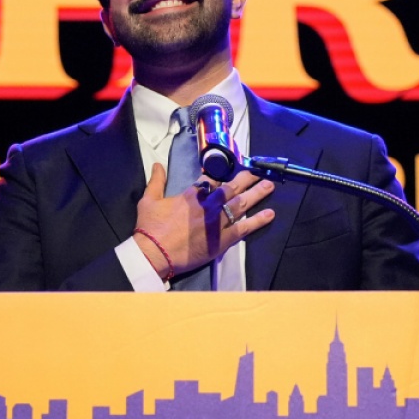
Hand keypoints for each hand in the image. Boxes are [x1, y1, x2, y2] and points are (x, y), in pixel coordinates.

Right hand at [132, 164, 275, 276]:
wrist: (154, 253)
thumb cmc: (150, 228)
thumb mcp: (148, 200)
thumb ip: (156, 181)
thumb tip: (158, 165)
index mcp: (191, 195)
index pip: (211, 181)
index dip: (223, 177)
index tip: (232, 173)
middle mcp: (208, 205)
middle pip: (232, 189)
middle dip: (246, 179)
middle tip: (259, 173)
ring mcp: (217, 222)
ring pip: (241, 204)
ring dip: (257, 194)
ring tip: (269, 186)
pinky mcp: (222, 239)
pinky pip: (244, 228)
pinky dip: (258, 220)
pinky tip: (269, 214)